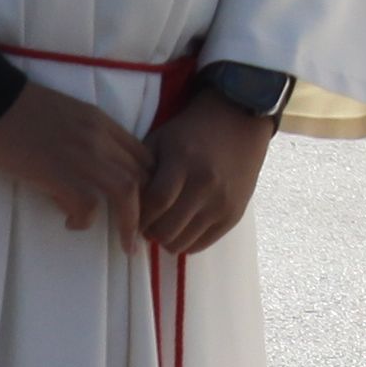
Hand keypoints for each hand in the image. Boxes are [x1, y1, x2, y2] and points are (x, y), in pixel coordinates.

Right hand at [0, 83, 147, 235]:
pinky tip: (72, 223)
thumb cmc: (18, 110)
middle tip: (140, 232)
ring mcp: (81, 154)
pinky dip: (85, 219)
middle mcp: (99, 137)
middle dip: (147, 207)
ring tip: (126, 244)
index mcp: (102, 122)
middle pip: (142, 175)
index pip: (143, 156)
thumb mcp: (67, 117)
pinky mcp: (57, 171)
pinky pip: (88, 204)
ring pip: (126, 192)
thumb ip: (86, 142)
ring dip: (130, 222)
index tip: (144, 205)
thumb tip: (87, 182)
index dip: (149, 184)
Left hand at [138, 90, 276, 257]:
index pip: (155, 203)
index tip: (131, 214)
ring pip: (183, 243)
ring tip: (164, 224)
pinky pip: (203, 244)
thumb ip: (141, 171)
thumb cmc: (193, 130)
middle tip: (146, 222)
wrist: (240, 121)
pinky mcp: (234, 214)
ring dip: (167, 239)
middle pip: (167, 229)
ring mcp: (223, 203)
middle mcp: (206, 186)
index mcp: (184, 163)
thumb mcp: (161, 140)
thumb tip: (126, 205)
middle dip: (150, 230)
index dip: (138, 215)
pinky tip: (182, 227)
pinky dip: (186, 241)